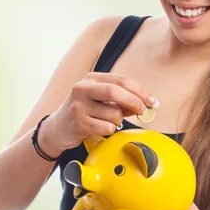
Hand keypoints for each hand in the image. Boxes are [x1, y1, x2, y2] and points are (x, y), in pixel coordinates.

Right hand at [40, 73, 157, 154]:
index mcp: (91, 79)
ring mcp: (79, 106)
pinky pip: (107, 128)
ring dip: (118, 121)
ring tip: (107, 121)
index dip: (140, 90)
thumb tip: (146, 103)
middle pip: (115, 91)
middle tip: (143, 111)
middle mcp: (82, 89)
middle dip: (134, 102)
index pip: (121, 80)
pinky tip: (99, 128)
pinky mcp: (79, 123)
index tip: (152, 101)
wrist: (58, 128)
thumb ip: (121, 98)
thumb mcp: (99, 99)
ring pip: (114, 114)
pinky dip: (110, 130)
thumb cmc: (85, 111)